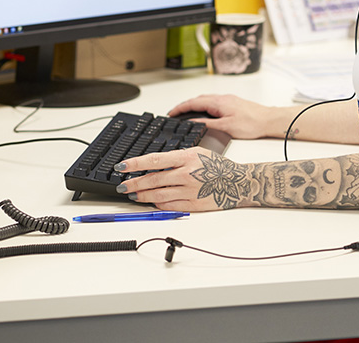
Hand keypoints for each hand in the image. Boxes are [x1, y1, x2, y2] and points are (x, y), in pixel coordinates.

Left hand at [116, 147, 250, 210]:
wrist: (237, 182)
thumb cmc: (217, 166)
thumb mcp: (197, 152)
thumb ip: (176, 157)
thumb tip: (153, 163)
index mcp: (186, 157)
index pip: (154, 160)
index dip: (135, 164)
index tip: (121, 166)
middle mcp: (186, 174)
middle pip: (153, 180)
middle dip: (133, 183)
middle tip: (122, 185)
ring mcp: (189, 190)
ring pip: (158, 194)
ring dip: (142, 195)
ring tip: (132, 194)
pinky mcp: (192, 204)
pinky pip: (169, 206)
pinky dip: (157, 204)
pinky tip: (150, 202)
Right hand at [167, 94, 277, 139]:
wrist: (269, 120)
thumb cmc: (252, 123)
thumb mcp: (226, 127)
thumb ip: (208, 125)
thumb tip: (193, 123)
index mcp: (218, 102)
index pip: (193, 103)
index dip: (180, 108)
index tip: (171, 113)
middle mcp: (222, 98)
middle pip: (197, 99)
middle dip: (184, 106)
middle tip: (175, 114)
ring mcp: (227, 99)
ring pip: (205, 100)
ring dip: (194, 105)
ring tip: (185, 114)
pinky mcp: (232, 103)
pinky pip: (213, 102)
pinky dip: (203, 106)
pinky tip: (204, 113)